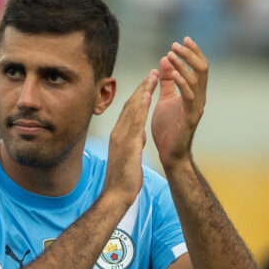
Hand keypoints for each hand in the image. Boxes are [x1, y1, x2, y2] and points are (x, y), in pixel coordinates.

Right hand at [104, 70, 158, 205]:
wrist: (116, 195)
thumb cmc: (123, 180)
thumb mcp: (130, 156)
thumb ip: (134, 143)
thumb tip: (140, 136)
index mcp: (119, 136)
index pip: (129, 111)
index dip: (139, 95)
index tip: (148, 84)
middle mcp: (118, 133)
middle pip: (130, 105)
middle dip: (142, 88)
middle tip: (152, 73)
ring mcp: (121, 137)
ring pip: (132, 109)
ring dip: (143, 91)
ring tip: (152, 77)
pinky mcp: (127, 144)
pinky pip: (135, 121)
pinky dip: (141, 106)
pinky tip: (147, 94)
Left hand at [151, 37, 207, 169]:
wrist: (169, 153)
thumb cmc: (167, 128)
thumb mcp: (165, 99)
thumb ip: (167, 81)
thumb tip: (165, 60)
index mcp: (194, 92)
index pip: (198, 67)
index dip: (192, 52)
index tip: (182, 40)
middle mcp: (199, 97)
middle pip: (202, 69)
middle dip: (190, 54)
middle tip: (176, 44)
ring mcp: (196, 107)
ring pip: (197, 80)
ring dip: (183, 65)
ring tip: (171, 54)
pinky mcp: (190, 117)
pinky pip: (189, 96)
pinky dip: (182, 83)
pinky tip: (174, 74)